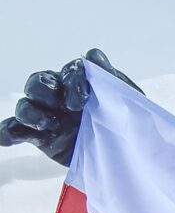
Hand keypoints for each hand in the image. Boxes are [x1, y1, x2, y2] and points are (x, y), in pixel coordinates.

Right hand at [0, 48, 141, 165]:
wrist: (122, 157)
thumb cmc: (124, 123)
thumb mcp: (125, 101)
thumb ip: (111, 78)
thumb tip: (94, 56)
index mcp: (80, 83)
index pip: (71, 70)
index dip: (74, 80)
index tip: (84, 100)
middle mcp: (59, 95)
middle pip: (39, 81)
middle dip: (46, 92)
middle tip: (66, 110)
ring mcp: (47, 115)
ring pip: (26, 105)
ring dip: (29, 112)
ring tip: (44, 125)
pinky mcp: (39, 136)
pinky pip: (14, 130)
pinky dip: (7, 132)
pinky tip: (7, 139)